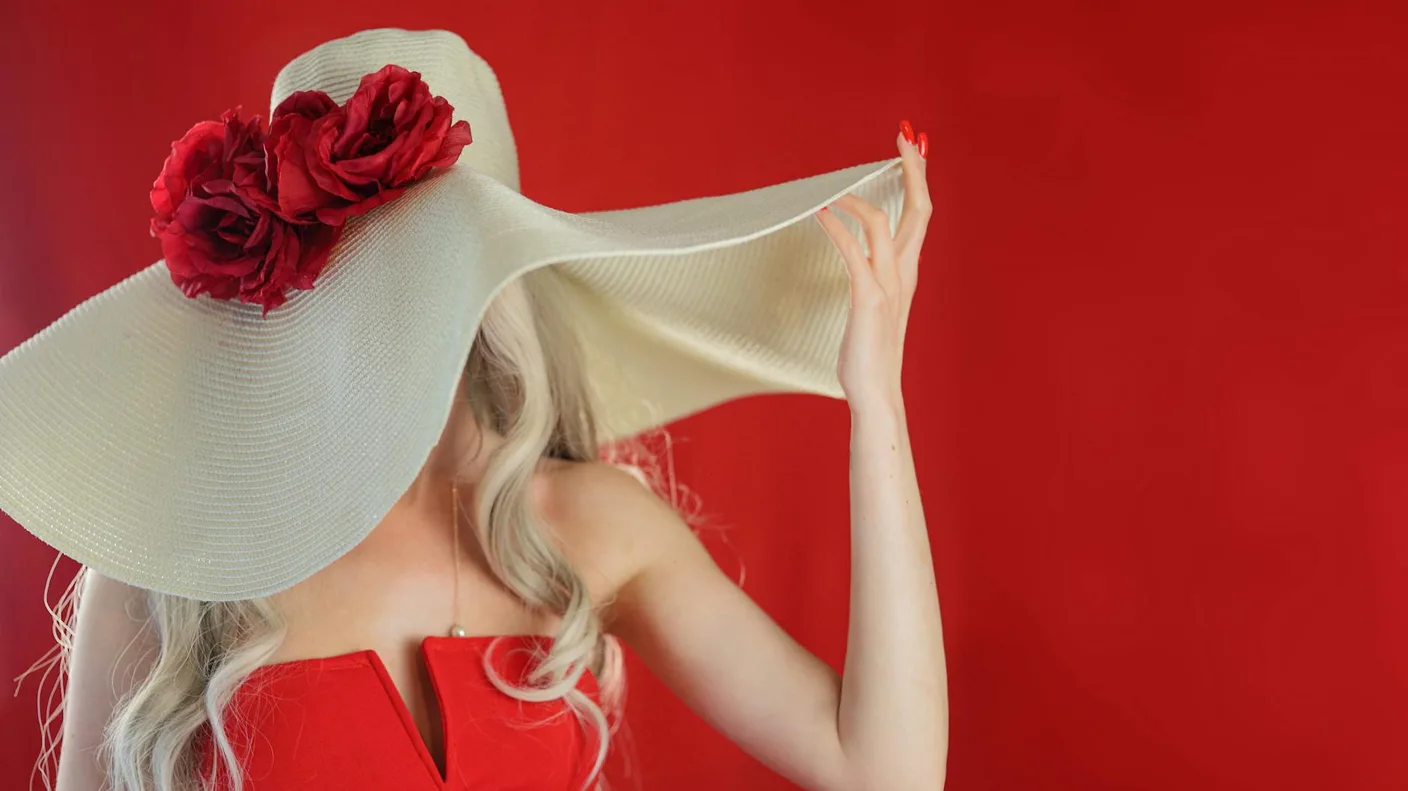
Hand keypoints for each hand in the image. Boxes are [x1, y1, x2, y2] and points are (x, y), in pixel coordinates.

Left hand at [817, 120, 931, 411]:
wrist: (877, 392)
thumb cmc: (870, 354)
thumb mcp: (877, 307)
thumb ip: (875, 279)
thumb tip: (864, 259)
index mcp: (909, 272)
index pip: (921, 215)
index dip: (919, 179)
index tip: (914, 146)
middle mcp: (906, 273)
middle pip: (918, 209)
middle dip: (913, 169)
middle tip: (905, 135)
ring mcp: (889, 286)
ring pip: (886, 225)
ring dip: (861, 199)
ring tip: (839, 188)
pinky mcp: (868, 299)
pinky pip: (854, 254)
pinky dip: (837, 229)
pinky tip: (821, 215)